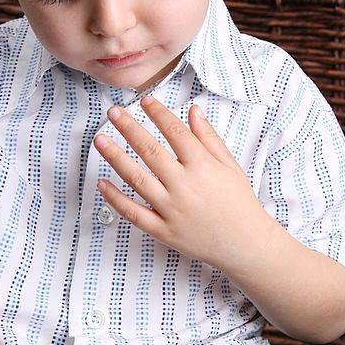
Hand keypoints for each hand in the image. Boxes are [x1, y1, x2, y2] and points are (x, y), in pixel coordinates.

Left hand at [94, 96, 263, 267]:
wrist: (245, 244)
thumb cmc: (238, 202)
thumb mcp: (230, 166)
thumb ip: (209, 138)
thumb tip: (193, 111)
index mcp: (203, 167)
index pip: (174, 132)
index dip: (158, 113)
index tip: (145, 101)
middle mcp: (185, 186)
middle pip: (150, 151)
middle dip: (128, 128)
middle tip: (113, 113)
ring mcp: (172, 209)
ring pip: (136, 179)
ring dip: (115, 157)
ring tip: (100, 141)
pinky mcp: (164, 230)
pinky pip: (134, 213)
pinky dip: (115, 199)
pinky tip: (102, 184)